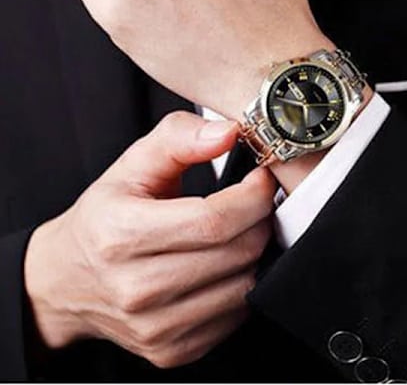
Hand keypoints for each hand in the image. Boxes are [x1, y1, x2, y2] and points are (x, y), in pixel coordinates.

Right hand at [24, 112, 276, 368]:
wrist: (66, 280)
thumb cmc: (106, 215)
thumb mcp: (133, 164)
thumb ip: (180, 137)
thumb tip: (229, 132)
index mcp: (121, 235)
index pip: (213, 220)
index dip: (253, 196)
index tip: (263, 179)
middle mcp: (136, 289)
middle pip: (236, 252)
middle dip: (261, 219)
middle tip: (257, 201)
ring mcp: (155, 328)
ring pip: (244, 285)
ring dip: (256, 251)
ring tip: (242, 228)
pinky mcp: (172, 351)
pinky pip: (235, 313)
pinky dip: (243, 282)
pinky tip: (227, 261)